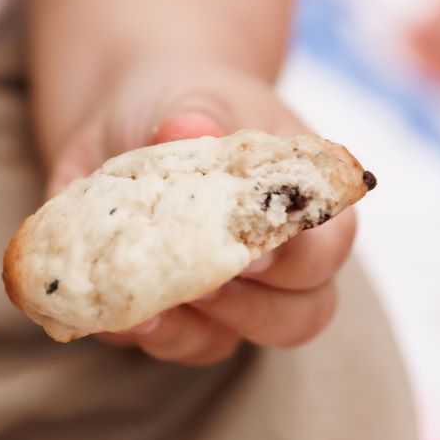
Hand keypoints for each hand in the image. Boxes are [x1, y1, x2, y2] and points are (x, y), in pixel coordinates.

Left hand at [45, 61, 356, 365]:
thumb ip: (194, 114)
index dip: (296, 259)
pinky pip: (163, 341)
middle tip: (201, 287)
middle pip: (297, 317)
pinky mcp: (170, 314)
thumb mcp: (192, 97)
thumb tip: (184, 127)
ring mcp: (224, 299)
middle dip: (250, 309)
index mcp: (304, 206)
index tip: (253, 250)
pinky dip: (136, 331)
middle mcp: (278, 266)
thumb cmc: (184, 106)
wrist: (128, 120)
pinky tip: (112, 308)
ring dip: (187, 332)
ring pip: (226, 343)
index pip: (326, 249)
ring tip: (149, 307)